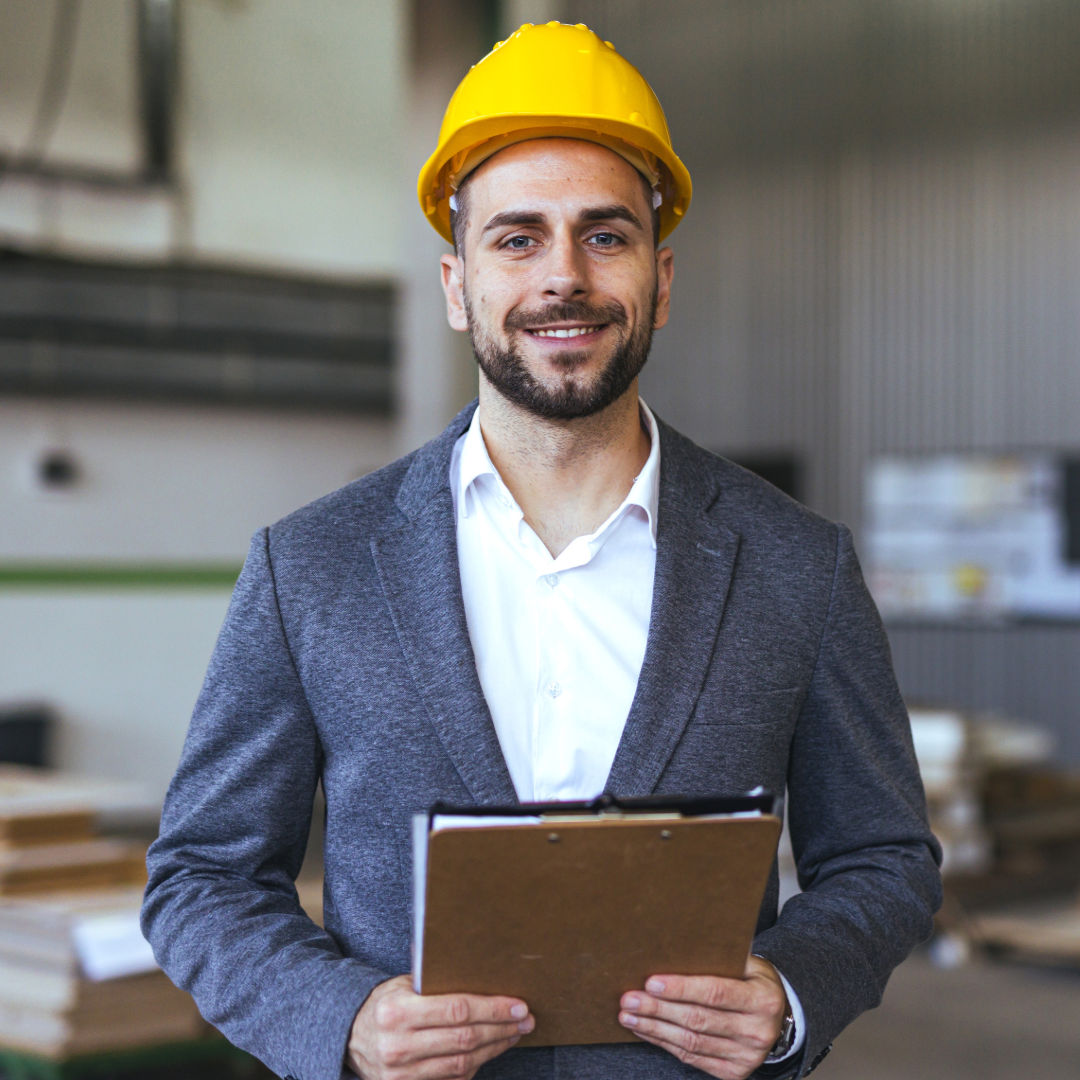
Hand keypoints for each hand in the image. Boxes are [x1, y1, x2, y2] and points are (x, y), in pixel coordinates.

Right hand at [347, 975, 533, 1079]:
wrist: (350, 1036)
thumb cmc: (385, 1003)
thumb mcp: (403, 984)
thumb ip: (435, 980)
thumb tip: (480, 968)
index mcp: (398, 1011)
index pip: (456, 1009)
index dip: (492, 1009)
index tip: (517, 1005)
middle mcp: (399, 1045)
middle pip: (465, 1038)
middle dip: (501, 1028)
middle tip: (525, 1019)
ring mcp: (402, 1073)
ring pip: (462, 1063)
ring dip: (495, 1048)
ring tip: (514, 1033)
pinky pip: (451, 1079)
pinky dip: (476, 1065)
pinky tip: (490, 1050)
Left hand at [618, 956, 787, 1079]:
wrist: (778, 1016)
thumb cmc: (753, 981)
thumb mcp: (747, 963)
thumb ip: (718, 959)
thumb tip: (673, 948)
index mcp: (763, 999)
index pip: (715, 993)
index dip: (681, 988)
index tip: (651, 983)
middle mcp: (757, 1032)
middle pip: (698, 1020)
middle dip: (658, 1009)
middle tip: (629, 999)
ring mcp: (747, 1056)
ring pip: (691, 1042)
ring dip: (655, 1028)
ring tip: (628, 1016)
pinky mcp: (734, 1072)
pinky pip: (692, 1058)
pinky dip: (665, 1043)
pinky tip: (646, 1031)